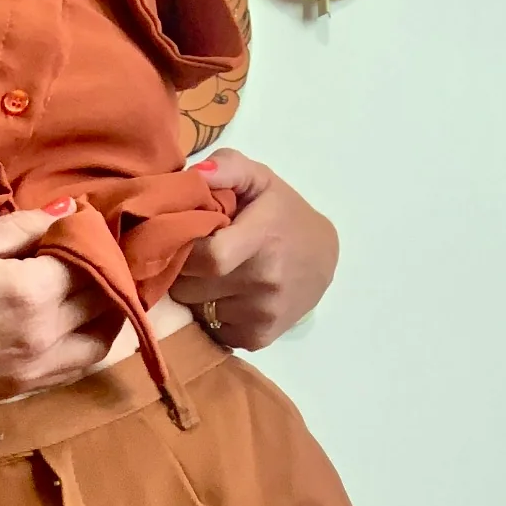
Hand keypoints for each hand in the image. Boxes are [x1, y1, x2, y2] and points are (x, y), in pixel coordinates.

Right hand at [0, 202, 120, 404]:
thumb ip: (21, 227)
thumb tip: (67, 212)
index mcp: (31, 293)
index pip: (89, 260)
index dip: (90, 237)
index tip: (80, 224)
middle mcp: (43, 336)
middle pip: (103, 301)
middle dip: (105, 271)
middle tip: (93, 252)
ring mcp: (35, 369)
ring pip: (100, 342)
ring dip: (107, 314)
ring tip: (94, 291)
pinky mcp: (22, 389)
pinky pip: (76, 367)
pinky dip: (86, 343)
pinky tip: (75, 324)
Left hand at [172, 151, 338, 350]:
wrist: (322, 260)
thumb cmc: (282, 215)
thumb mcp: (260, 180)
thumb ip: (228, 167)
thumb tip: (196, 175)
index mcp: (261, 237)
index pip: (205, 257)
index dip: (185, 251)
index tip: (184, 240)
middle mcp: (263, 280)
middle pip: (192, 288)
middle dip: (184, 273)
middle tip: (196, 258)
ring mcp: (261, 313)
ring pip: (197, 310)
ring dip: (196, 295)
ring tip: (215, 276)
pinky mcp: (257, 338)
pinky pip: (212, 330)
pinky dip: (211, 315)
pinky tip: (228, 297)